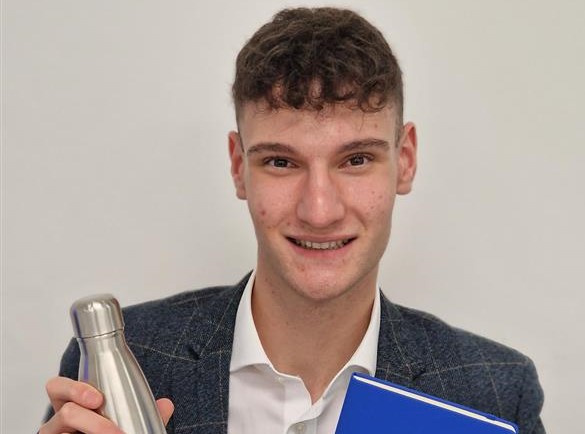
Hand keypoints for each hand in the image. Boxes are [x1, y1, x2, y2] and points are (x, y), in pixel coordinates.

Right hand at [39, 376, 173, 433]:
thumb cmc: (107, 430)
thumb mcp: (124, 421)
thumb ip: (145, 413)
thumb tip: (166, 405)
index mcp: (70, 403)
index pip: (57, 387)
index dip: (74, 388)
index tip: (98, 398)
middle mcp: (57, 422)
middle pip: (64, 412)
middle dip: (90, 420)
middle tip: (112, 431)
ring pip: (62, 431)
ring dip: (93, 432)